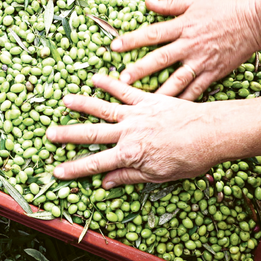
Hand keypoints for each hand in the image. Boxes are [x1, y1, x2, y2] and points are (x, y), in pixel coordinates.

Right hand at [46, 74, 221, 186]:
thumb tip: (105, 183)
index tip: (56, 171)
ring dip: (82, 105)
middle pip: (92, 134)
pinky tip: (95, 78)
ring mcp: (136, 114)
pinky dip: (109, 83)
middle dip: (68, 135)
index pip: (96, 164)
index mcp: (130, 154)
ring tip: (64, 100)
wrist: (212, 132)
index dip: (74, 168)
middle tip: (49, 134)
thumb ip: (130, 176)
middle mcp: (128, 133)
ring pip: (103, 108)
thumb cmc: (189, 158)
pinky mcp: (147, 99)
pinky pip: (124, 90)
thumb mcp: (159, 175)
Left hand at [111, 0, 260, 99]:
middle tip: (121, 79)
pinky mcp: (212, 74)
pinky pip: (196, 90)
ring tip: (141, 102)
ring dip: (158, 91)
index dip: (131, 40)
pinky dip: (183, 101)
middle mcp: (189, 45)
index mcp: (182, 26)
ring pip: (176, 79)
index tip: (113, 47)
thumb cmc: (224, 11)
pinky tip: (169, 111)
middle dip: (139, 70)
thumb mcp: (195, 2)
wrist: (255, 23)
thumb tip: (146, 2)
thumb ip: (169, 5)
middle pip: (160, 58)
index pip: (152, 33)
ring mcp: (201, 62)